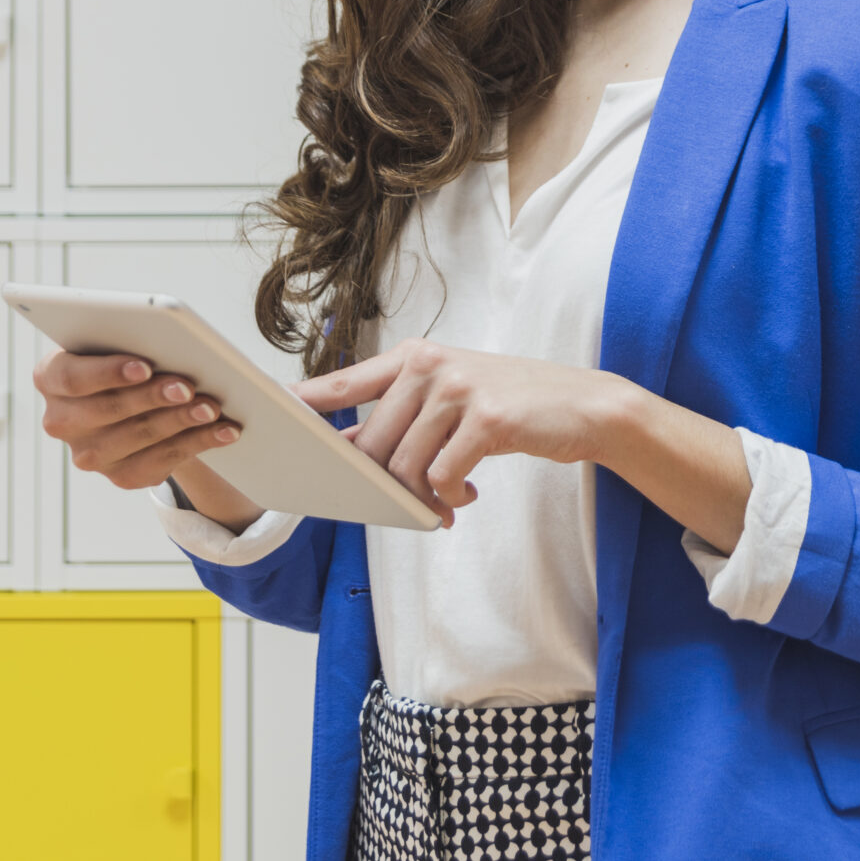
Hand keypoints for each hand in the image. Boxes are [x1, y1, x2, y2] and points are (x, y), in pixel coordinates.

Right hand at [32, 350, 257, 526]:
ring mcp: (89, 455)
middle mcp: (61, 421)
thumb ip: (128, 340)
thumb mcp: (117, 343)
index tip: (144, 365)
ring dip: (181, 421)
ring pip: (138, 438)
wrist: (133, 400)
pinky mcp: (120, 476)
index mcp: (50, 378)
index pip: (72, 378)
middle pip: (108, 411)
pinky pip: (161, 462)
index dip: (108, 373)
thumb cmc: (124, 357)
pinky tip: (223, 430)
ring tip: (212, 407)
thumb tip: (171, 344)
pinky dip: (198, 442)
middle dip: (153, 397)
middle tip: (188, 386)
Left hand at [299, 340, 637, 528]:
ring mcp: (459, 387)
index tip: (274, 417)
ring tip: (447, 504)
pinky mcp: (487, 417)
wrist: (584, 404)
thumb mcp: (454, 394)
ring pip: (405, 465)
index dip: (306, 403)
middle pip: (372, 443)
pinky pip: (443, 476)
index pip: (344, 382)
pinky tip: (469, 497)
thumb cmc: (513, 405)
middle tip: (412, 504)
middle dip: (385, 485)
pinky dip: (451, 498)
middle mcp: (431, 365)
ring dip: (422, 498)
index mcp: (416, 356)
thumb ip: (406, 413)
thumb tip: (350, 453)